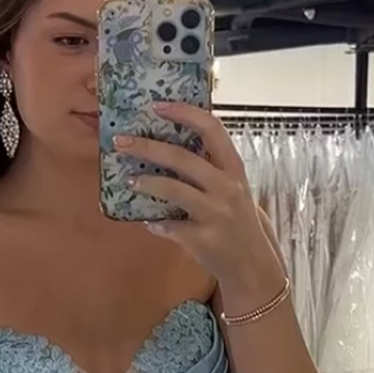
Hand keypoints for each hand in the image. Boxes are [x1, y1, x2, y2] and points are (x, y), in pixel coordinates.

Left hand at [114, 103, 283, 291]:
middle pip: (182, 157)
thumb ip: (212, 169)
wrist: (252, 265)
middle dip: (147, 146)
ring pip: (172, 189)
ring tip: (130, 180)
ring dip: (146, 182)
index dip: (184, 113)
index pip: (211, 129)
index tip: (158, 106)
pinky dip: (156, 224)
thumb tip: (174, 147)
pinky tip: (149, 222)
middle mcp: (227, 188)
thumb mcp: (235, 189)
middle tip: (121, 141)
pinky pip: (169, 226)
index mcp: (234, 169)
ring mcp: (215, 214)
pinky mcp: (202, 239)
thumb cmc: (239, 222)